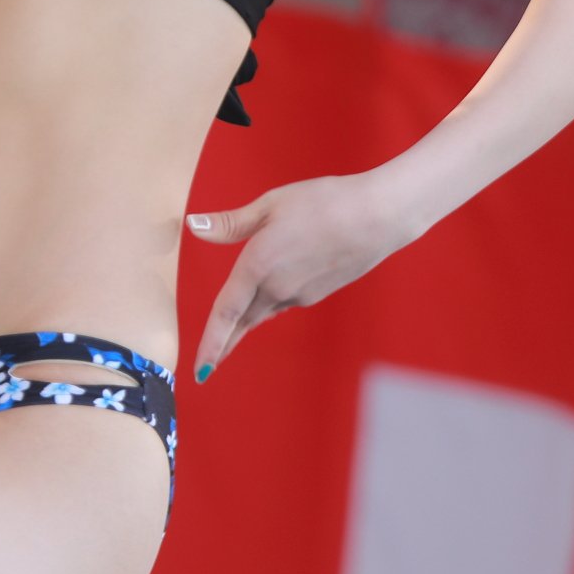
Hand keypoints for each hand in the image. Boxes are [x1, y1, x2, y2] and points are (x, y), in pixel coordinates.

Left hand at [183, 171, 414, 377]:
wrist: (379, 217)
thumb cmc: (324, 202)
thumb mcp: (271, 205)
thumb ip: (231, 224)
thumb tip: (194, 227)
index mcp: (257, 266)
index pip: (225, 314)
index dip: (210, 343)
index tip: (200, 371)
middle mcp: (277, 288)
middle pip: (243, 322)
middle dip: (224, 344)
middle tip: (207, 367)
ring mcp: (299, 295)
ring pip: (263, 311)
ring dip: (246, 321)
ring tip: (230, 335)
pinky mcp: (317, 293)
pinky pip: (283, 302)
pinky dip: (270, 302)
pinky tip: (269, 298)